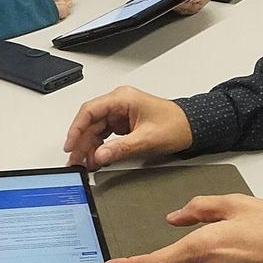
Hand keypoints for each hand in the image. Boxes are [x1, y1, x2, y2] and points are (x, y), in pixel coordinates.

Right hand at [63, 85, 192, 167]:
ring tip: (85, 163)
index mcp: (122, 98)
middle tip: (75, 160)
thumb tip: (99, 155)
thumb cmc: (176, 124)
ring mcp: (120, 113)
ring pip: (96, 129)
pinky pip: (105, 134)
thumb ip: (120, 148)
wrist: (192, 127)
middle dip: (81, 142)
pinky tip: (96, 158)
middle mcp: (119, 103)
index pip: (90, 110)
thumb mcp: (146, 139)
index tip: (70, 144)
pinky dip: (99, 147)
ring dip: (89, 146)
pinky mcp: (123, 124)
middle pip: (90, 121)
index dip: (76, 128)